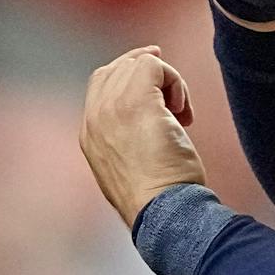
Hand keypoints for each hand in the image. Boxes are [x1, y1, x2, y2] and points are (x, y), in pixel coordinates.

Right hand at [80, 47, 204, 227]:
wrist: (162, 211)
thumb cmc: (159, 199)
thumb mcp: (133, 168)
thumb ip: (130, 141)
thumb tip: (156, 124)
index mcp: (90, 134)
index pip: (101, 83)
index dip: (129, 73)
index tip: (159, 81)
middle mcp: (94, 117)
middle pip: (117, 68)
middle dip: (151, 76)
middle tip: (177, 106)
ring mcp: (111, 107)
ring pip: (137, 64)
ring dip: (167, 83)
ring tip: (181, 115)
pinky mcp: (136, 102)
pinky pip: (153, 65)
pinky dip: (175, 81)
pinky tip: (184, 114)